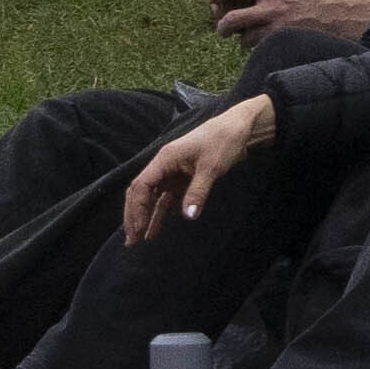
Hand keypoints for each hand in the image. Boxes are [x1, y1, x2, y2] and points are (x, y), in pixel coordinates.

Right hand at [114, 90, 278, 236]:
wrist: (238, 128)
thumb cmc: (222, 141)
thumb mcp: (211, 167)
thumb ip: (198, 191)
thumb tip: (188, 216)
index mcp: (164, 159)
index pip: (141, 186)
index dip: (136, 208)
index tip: (137, 228)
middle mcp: (164, 167)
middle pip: (141, 194)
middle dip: (135, 217)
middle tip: (131, 240)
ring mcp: (172, 174)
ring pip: (152, 199)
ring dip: (146, 218)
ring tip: (140, 240)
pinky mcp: (182, 179)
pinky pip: (167, 199)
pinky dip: (162, 213)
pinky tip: (156, 229)